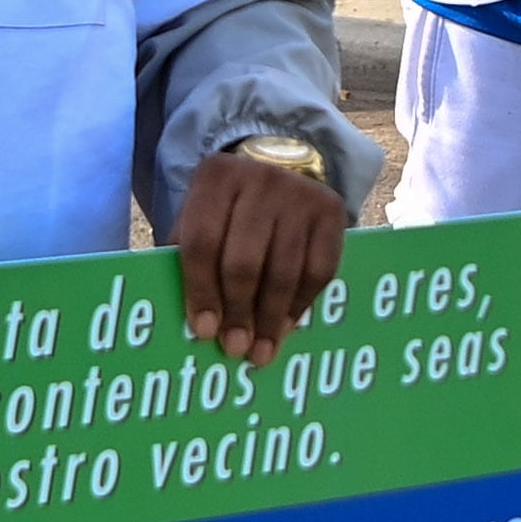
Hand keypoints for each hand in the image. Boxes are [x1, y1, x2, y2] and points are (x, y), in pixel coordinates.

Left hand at [176, 145, 348, 366]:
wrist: (281, 171)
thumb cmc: (229, 212)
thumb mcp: (200, 218)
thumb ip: (188, 260)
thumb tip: (195, 324)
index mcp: (215, 178)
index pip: (202, 241)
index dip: (201, 290)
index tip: (204, 330)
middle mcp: (260, 179)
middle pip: (244, 260)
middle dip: (238, 311)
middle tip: (235, 347)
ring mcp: (300, 194)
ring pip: (284, 270)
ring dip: (270, 318)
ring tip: (261, 350)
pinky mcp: (332, 211)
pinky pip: (318, 271)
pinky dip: (301, 305)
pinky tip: (286, 327)